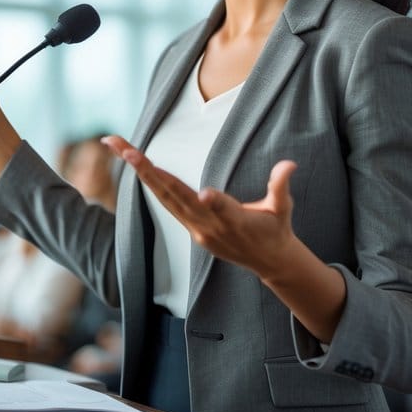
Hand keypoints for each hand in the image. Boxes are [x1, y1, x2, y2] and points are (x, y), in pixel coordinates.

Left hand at [101, 135, 298, 281]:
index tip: (205, 194)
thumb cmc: (276, 230)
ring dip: (143, 174)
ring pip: (166, 199)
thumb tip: (290, 164)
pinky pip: (168, 204)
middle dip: (150, 173)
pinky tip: (137, 165)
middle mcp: (211, 226)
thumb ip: (280, 186)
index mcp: (237, 221)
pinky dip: (152, 184)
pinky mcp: (192, 230)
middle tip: (128, 151)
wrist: (268, 262)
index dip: (215, 202)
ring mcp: (198, 230)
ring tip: (122, 149)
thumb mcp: (282, 209)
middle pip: (176, 197)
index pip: (223, 209)